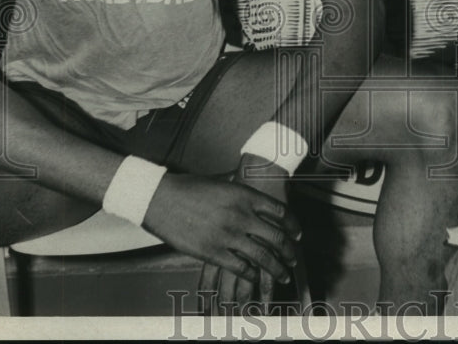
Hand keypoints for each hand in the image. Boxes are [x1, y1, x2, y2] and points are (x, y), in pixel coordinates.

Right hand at [143, 167, 297, 312]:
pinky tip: (254, 276)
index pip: (280, 212)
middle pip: (276, 237)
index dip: (292, 225)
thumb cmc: (189, 187)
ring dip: (276, 268)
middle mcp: (241, 215)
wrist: (161, 198)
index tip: (297, 234)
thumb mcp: (221, 181)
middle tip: (294, 258)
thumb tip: (250, 182)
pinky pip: (239, 267)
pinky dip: (251, 274)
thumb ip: (239, 185)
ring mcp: (227, 235)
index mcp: (245, 195)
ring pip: (262, 256)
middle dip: (289, 250)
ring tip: (283, 274)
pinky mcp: (212, 252)